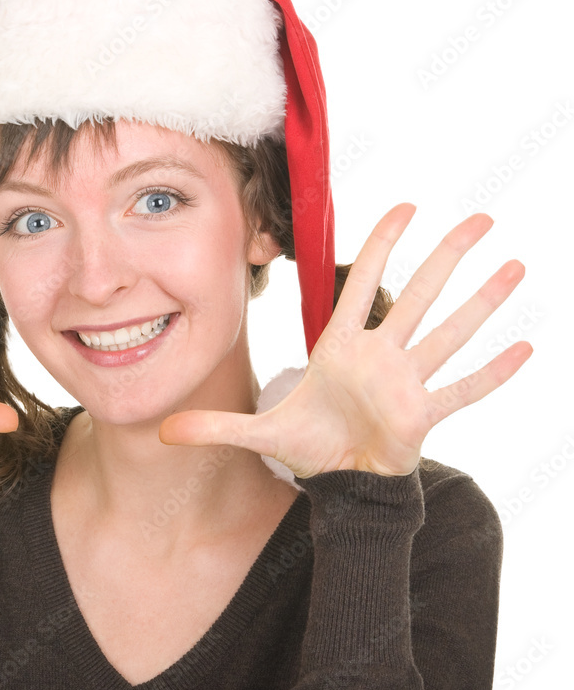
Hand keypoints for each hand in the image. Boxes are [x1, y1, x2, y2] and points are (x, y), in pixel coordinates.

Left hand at [159, 203, 531, 477]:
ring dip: (481, 301)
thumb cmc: (308, 445)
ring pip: (449, 332)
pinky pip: (464, 390)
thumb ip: (214, 426)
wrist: (338, 483)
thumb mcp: (258, 432)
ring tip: (515, 264)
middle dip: (447, 256)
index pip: (360, 283)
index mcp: (340, 347)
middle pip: (418, 294)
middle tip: (481, 218)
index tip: (407, 207)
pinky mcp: (424, 416)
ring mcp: (406, 383)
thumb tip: (162, 431)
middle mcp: (379, 356)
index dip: (382, 244)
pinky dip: (493, 373)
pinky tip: (527, 347)